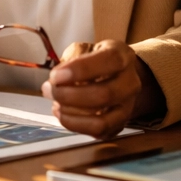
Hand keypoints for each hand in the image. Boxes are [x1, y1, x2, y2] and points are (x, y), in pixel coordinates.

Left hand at [40, 40, 154, 139]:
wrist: (121, 77)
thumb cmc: (98, 62)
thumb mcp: (87, 48)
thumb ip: (72, 58)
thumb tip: (56, 79)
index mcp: (122, 57)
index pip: (109, 61)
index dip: (79, 70)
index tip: (55, 75)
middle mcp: (130, 83)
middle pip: (104, 95)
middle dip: (69, 95)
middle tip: (49, 89)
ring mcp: (127, 107)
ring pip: (101, 121)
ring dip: (71, 114)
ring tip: (55, 104)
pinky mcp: (119, 125)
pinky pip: (97, 132)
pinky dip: (75, 125)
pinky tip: (63, 114)